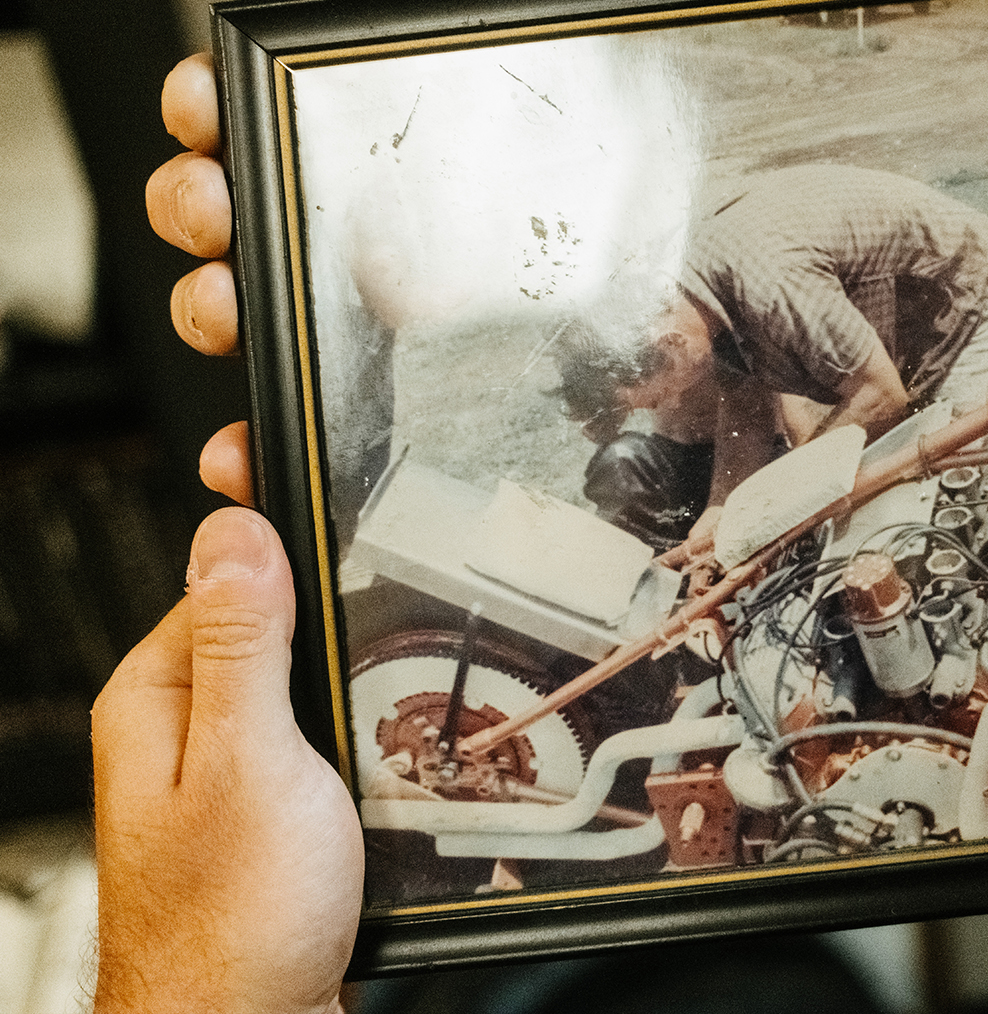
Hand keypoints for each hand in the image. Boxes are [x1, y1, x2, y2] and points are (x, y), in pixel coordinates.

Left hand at [93, 508, 364, 1013]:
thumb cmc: (229, 927)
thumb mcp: (251, 759)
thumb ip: (246, 644)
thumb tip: (235, 529)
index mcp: (159, 698)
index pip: (223, 577)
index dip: (281, 542)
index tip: (339, 507)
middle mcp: (182, 731)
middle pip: (276, 633)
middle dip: (337, 640)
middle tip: (378, 664)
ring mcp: (224, 775)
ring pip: (308, 694)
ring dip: (355, 700)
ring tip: (382, 732)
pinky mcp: (267, 814)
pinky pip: (319, 747)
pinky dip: (358, 748)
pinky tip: (381, 773)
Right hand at [147, 0, 594, 502]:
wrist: (716, 258)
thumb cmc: (639, 151)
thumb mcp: (579, 35)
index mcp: (382, 143)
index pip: (262, 119)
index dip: (213, 109)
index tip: (206, 104)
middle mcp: (364, 227)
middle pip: (237, 217)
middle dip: (200, 207)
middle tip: (218, 208)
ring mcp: (381, 315)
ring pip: (257, 318)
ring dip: (216, 313)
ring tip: (232, 309)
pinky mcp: (415, 398)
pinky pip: (319, 427)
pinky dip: (266, 439)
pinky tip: (253, 443)